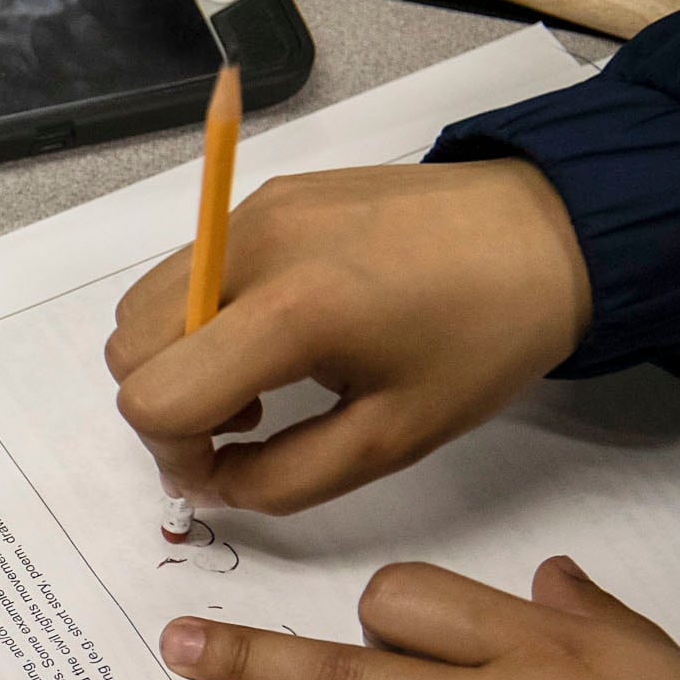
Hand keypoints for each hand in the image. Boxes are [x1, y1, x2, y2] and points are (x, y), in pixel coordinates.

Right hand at [104, 160, 590, 515]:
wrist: (553, 232)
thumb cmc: (484, 340)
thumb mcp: (390, 440)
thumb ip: (280, 481)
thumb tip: (208, 483)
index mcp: (291, 313)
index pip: (155, 398)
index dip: (173, 455)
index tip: (223, 469)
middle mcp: (252, 248)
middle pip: (127, 351)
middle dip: (166, 408)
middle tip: (242, 424)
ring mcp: (253, 212)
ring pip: (141, 308)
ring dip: (173, 360)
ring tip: (252, 376)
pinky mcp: (266, 196)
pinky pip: (185, 270)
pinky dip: (198, 317)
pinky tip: (272, 330)